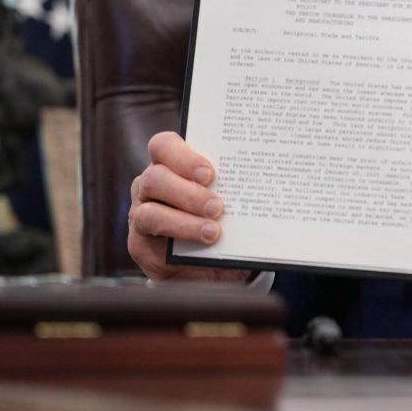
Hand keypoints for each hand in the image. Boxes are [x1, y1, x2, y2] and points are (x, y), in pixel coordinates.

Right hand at [127, 132, 250, 282]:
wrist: (210, 264)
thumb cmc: (224, 221)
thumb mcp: (232, 200)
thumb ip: (237, 189)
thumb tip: (270, 182)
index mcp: (173, 165)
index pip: (164, 146)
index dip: (183, 156)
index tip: (210, 172)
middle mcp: (152, 185)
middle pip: (155, 176)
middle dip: (187, 191)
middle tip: (216, 205)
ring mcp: (142, 213)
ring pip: (150, 210)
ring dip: (184, 220)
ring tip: (213, 231)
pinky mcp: (140, 243)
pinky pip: (152, 237)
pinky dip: (180, 238)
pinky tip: (204, 243)